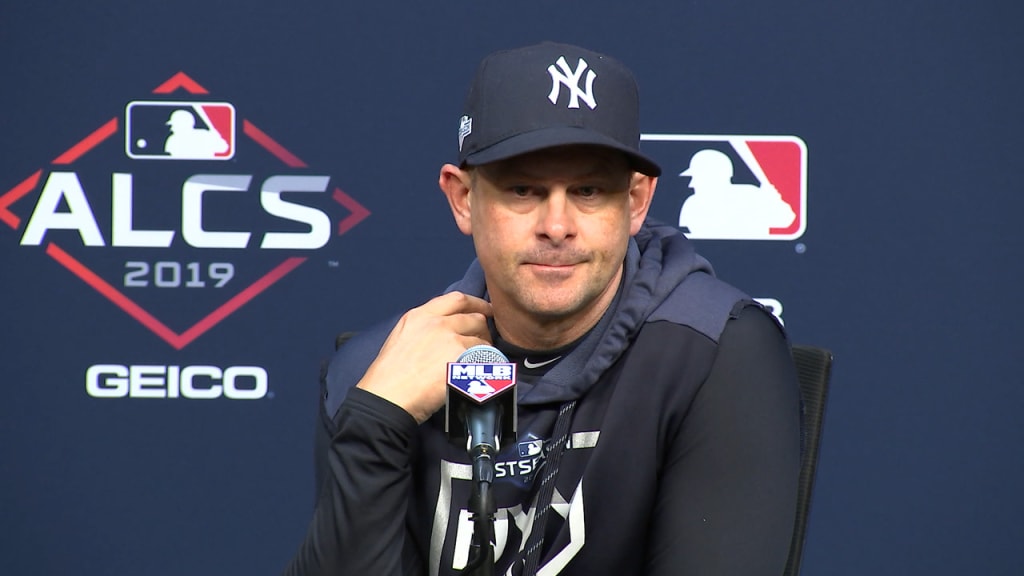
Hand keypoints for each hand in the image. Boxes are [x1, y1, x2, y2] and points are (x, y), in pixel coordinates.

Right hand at [357, 291, 492, 423]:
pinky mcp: (461, 359)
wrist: (388, 397)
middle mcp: (437, 323)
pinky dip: (487, 365)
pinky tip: (481, 373)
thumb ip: (424, 328)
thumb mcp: (401, 338)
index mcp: (419, 316)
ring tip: (479, 363)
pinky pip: (485, 358)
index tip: (485, 310)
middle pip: (475, 318)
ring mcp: (451, 339)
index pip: (457, 299)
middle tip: (483, 342)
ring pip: (482, 339)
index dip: (476, 304)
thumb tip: (446, 330)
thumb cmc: (389, 376)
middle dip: (483, 330)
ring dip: (485, 350)